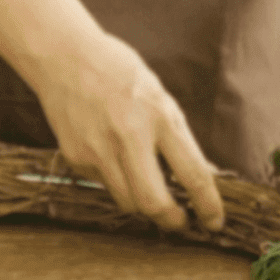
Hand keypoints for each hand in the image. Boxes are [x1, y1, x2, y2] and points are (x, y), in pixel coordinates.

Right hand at [31, 28, 223, 231]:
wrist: (65, 57)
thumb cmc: (120, 74)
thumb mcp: (161, 98)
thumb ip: (179, 137)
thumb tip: (203, 174)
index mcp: (160, 117)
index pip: (193, 173)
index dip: (208, 205)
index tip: (214, 222)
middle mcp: (129, 136)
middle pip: (154, 202)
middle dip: (172, 221)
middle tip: (181, 222)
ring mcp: (99, 149)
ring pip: (128, 203)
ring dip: (144, 205)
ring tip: (151, 191)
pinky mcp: (77, 158)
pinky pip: (105, 186)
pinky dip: (118, 183)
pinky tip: (116, 161)